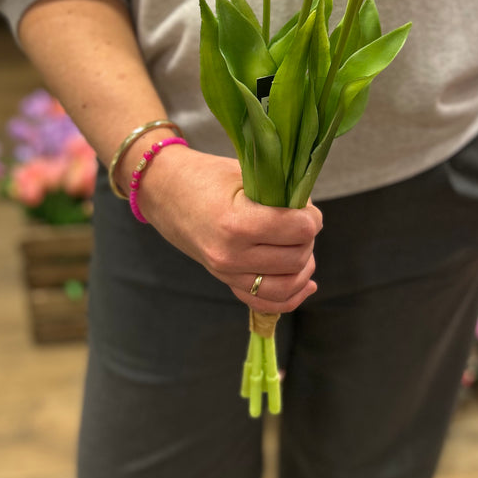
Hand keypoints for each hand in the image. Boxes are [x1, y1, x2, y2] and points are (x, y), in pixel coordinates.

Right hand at [136, 146, 322, 313]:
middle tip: (302, 221)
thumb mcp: (245, 175)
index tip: (308, 209)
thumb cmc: (206, 176)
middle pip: (296, 258)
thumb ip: (280, 194)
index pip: (298, 230)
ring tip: (302, 246)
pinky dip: (291, 296)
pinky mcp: (225, 281)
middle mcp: (231, 254)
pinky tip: (306, 283)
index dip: (311, 218)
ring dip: (304, 266)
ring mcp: (227, 272)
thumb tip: (311, 215)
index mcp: (237, 222)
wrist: (166, 192)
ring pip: (287, 285)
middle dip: (308, 239)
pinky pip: (265, 303)